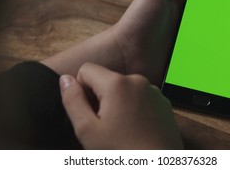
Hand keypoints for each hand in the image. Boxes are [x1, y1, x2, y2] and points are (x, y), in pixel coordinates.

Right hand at [59, 63, 182, 148]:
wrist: (159, 169)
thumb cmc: (124, 154)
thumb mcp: (88, 130)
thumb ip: (73, 100)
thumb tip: (65, 79)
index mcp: (117, 84)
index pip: (86, 69)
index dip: (80, 91)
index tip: (88, 114)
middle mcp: (138, 81)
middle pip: (105, 80)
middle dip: (100, 100)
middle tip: (104, 128)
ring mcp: (154, 92)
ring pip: (123, 90)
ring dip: (117, 106)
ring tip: (121, 132)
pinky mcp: (163, 103)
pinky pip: (139, 99)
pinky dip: (133, 111)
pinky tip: (135, 132)